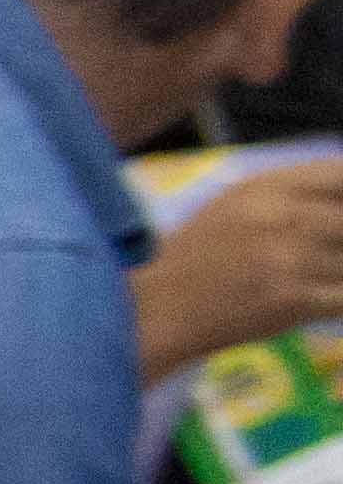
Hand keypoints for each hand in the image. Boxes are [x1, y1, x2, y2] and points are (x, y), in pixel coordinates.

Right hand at [141, 166, 342, 373]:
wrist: (159, 308)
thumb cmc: (197, 255)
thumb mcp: (236, 203)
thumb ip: (289, 192)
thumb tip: (340, 199)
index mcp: (268, 188)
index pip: (341, 175)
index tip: (338, 212)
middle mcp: (284, 217)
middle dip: (340, 240)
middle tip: (327, 253)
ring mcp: (291, 259)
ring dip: (339, 273)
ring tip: (318, 279)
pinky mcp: (293, 300)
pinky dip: (339, 300)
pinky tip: (322, 300)